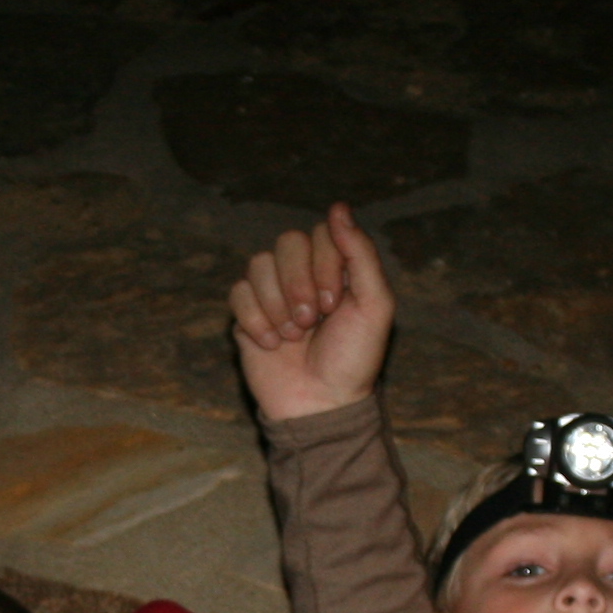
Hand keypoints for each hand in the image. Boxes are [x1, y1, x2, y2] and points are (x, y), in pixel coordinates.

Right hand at [228, 205, 395, 422]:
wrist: (320, 405)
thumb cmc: (354, 359)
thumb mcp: (375, 305)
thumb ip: (360, 253)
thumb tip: (338, 206)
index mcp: (336, 267)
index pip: (321, 232)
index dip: (325, 264)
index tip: (336, 303)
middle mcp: (303, 273)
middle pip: (287, 241)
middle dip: (299, 282)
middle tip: (313, 321)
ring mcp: (272, 292)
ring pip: (258, 264)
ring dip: (278, 305)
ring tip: (294, 336)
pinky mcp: (247, 314)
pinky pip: (238, 292)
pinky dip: (256, 319)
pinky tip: (272, 344)